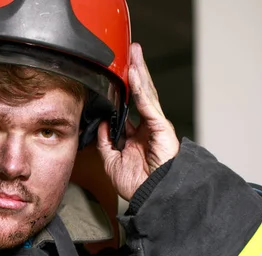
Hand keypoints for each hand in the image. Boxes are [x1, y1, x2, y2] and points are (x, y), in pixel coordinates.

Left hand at [97, 43, 179, 200]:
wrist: (151, 197)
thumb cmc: (137, 184)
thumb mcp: (111, 161)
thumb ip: (105, 142)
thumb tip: (101, 124)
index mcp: (137, 134)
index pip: (130, 105)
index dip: (125, 89)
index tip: (118, 74)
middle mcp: (147, 127)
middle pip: (140, 93)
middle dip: (135, 72)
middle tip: (130, 52)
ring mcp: (155, 126)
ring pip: (146, 93)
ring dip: (139, 72)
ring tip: (134, 53)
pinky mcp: (161, 127)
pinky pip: (148, 104)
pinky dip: (141, 88)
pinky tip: (135, 74)